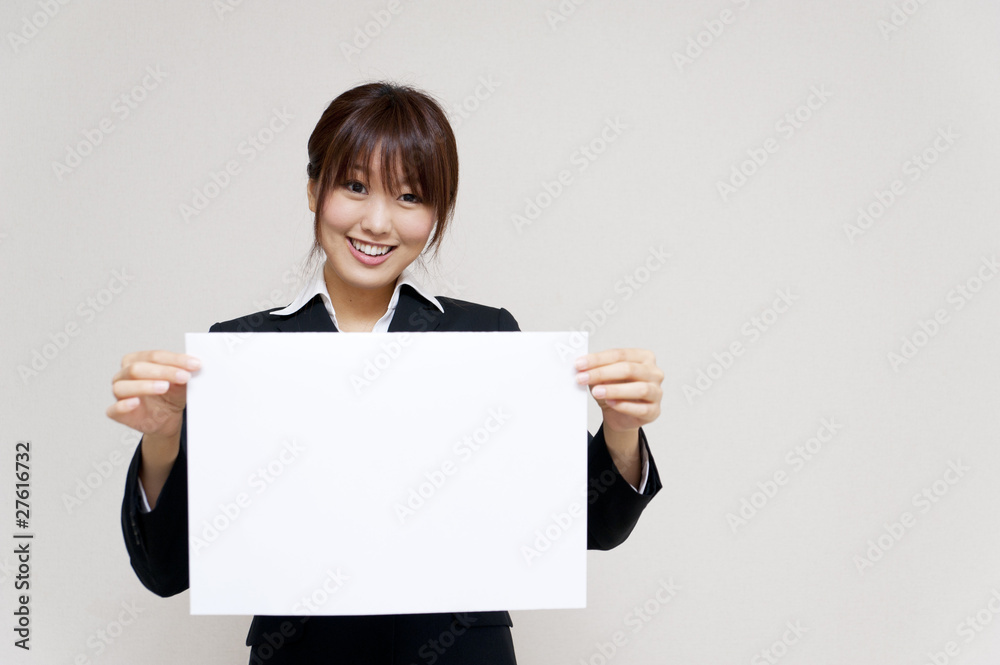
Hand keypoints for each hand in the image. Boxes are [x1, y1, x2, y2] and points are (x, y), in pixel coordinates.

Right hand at [106, 350, 200, 437]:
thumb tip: (194, 364)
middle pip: (137, 368)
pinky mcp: (117, 413)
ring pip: (122, 386)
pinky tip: (136, 402)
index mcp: (137, 360)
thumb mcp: (180, 382)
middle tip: (184, 376)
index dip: (175, 359)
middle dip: (163, 371)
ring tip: (164, 387)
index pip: (154, 356)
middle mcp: (124, 375)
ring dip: (145, 386)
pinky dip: (124, 405)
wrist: (167, 419)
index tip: (195, 364)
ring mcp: (119, 394)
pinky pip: (114, 409)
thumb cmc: (170, 396)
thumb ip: (183, 372)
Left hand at [576, 349, 662, 485]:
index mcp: (644, 357)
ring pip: (639, 388)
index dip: (598, 359)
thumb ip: (597, 369)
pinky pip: (641, 408)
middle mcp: (654, 372)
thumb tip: (581, 366)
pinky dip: (624, 405)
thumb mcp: (604, 377)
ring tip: (596, 391)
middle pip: (629, 369)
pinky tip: (610, 403)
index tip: (579, 364)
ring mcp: (657, 392)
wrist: (619, 415)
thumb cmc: (614, 390)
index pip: (620, 354)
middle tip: (582, 378)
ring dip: (614, 389)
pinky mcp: (654, 411)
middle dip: (602, 373)